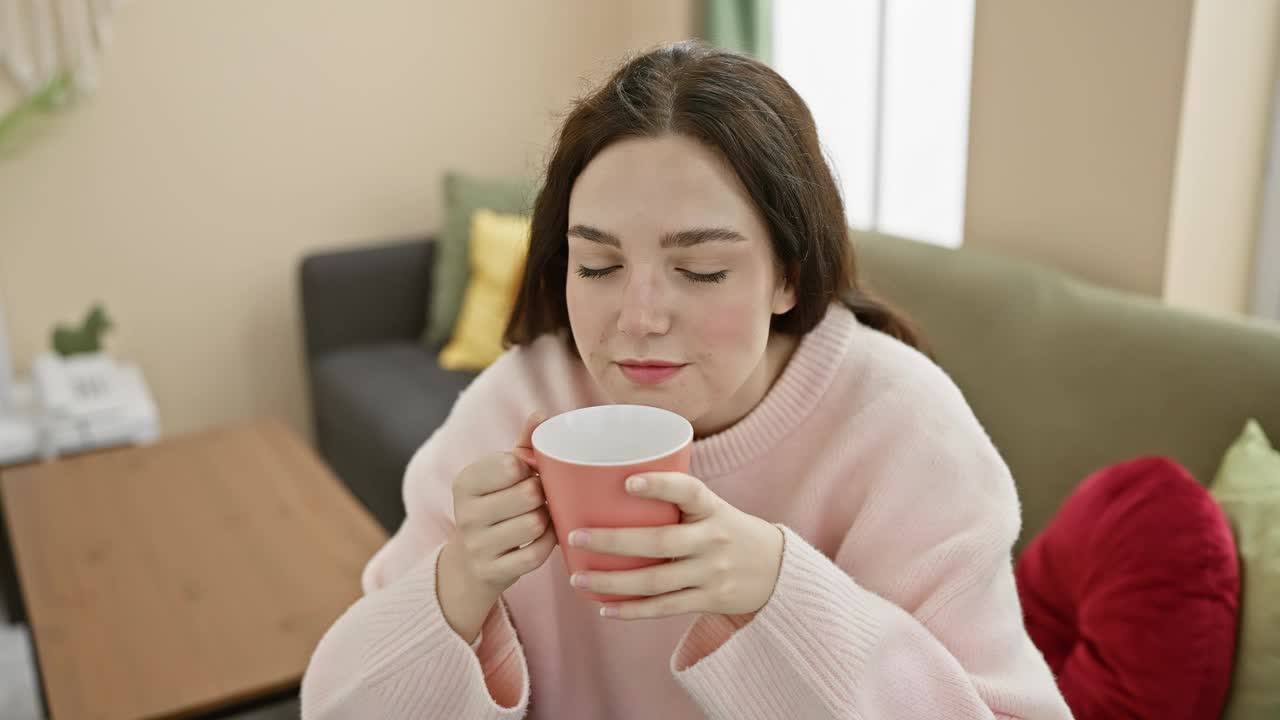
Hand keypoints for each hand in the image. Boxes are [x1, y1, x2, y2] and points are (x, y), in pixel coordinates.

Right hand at [438, 413, 555, 640]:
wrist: (470, 563)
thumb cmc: (495, 506)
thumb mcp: (500, 476)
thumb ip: (522, 445)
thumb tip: (541, 414)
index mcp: (465, 482)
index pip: (511, 464)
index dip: (531, 469)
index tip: (528, 475)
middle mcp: (465, 513)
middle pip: (527, 494)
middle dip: (542, 495)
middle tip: (541, 497)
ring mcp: (476, 545)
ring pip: (534, 524)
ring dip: (547, 520)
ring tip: (542, 516)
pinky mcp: (491, 571)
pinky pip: (536, 554)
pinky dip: (548, 544)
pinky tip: (544, 538)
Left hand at [567, 472, 784, 620]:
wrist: (777, 570)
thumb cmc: (727, 529)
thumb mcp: (713, 507)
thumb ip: (675, 500)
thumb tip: (608, 483)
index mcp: (712, 508)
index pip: (689, 491)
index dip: (660, 485)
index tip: (628, 481)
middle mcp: (714, 540)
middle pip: (659, 542)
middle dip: (613, 541)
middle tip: (576, 536)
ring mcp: (712, 573)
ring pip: (655, 581)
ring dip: (612, 582)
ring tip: (577, 579)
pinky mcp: (709, 600)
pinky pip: (664, 608)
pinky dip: (632, 611)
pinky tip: (604, 608)